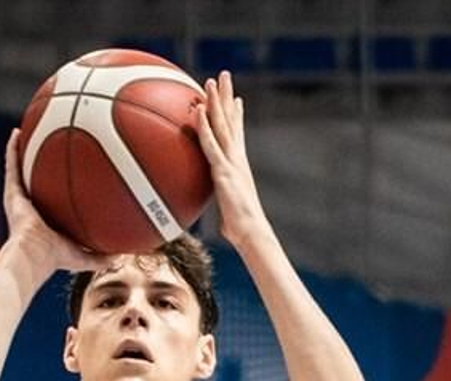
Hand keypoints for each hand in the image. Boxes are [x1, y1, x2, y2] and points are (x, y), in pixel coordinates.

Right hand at [2, 128, 110, 274]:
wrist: (35, 254)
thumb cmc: (56, 259)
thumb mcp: (85, 257)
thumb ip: (103, 256)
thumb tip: (124, 256)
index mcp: (45, 221)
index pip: (52, 201)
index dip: (57, 188)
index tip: (66, 174)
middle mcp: (30, 207)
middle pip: (35, 181)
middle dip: (40, 165)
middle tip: (49, 146)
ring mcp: (19, 199)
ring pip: (19, 169)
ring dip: (22, 152)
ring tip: (27, 131)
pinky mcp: (11, 193)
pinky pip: (11, 165)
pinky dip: (12, 149)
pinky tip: (16, 133)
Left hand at [196, 71, 267, 247]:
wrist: (251, 233)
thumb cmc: (242, 228)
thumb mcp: (229, 212)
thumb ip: (222, 205)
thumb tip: (218, 218)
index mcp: (239, 165)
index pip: (237, 134)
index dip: (236, 115)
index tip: (235, 99)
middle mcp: (237, 158)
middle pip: (232, 121)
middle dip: (227, 97)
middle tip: (223, 76)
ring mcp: (232, 162)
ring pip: (222, 126)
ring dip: (217, 101)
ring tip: (211, 81)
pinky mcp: (224, 170)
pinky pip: (211, 144)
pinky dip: (205, 126)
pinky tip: (199, 110)